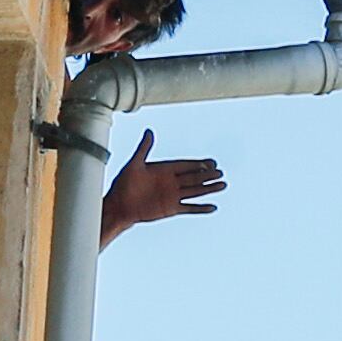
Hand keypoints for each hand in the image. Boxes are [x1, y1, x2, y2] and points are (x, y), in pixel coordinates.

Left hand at [99, 129, 225, 249]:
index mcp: (164, 169)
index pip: (185, 165)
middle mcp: (171, 182)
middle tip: (220, 172)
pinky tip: (212, 206)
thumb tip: (148, 131)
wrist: (118, 206)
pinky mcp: (171, 209)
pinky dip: (200, 208)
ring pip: (195, 191)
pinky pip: (189, 208)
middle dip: (207, 175)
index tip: (211, 162)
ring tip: (223, 185)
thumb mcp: (134, 164)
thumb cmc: (123, 184)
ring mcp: (172, 196)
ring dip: (208, 189)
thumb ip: (143, 148)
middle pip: (194, 177)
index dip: (198, 164)